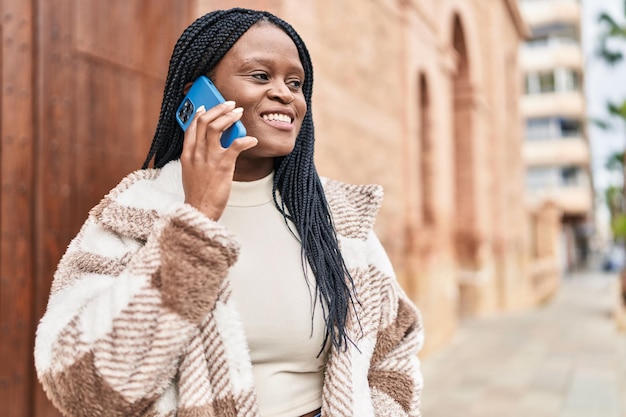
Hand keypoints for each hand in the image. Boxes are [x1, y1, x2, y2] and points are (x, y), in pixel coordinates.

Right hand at [181, 101, 257, 219]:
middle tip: (230, 105)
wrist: (200, 210)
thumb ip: (197, 157)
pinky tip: (252, 140)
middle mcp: (196, 153)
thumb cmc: (198, 194)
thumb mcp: (190, 172)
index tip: (206, 107)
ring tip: (239, 113)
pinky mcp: (223, 166)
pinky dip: (246, 140)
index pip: (191, 127)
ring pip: (217, 127)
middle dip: (218, 109)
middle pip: (205, 121)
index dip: (199, 114)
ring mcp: (209, 158)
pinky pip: (236, 145)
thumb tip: (208, 145)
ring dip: (230, 117)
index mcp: (187, 154)